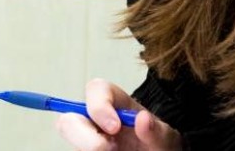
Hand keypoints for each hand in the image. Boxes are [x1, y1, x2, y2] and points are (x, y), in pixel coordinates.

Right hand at [54, 78, 179, 150]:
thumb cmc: (158, 146)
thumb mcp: (165, 138)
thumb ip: (156, 130)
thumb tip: (142, 118)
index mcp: (115, 104)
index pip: (96, 89)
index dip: (99, 106)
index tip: (115, 128)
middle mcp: (95, 121)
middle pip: (69, 119)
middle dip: (83, 136)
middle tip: (108, 149)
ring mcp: (87, 139)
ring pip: (70, 141)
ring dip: (87, 148)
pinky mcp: (85, 150)